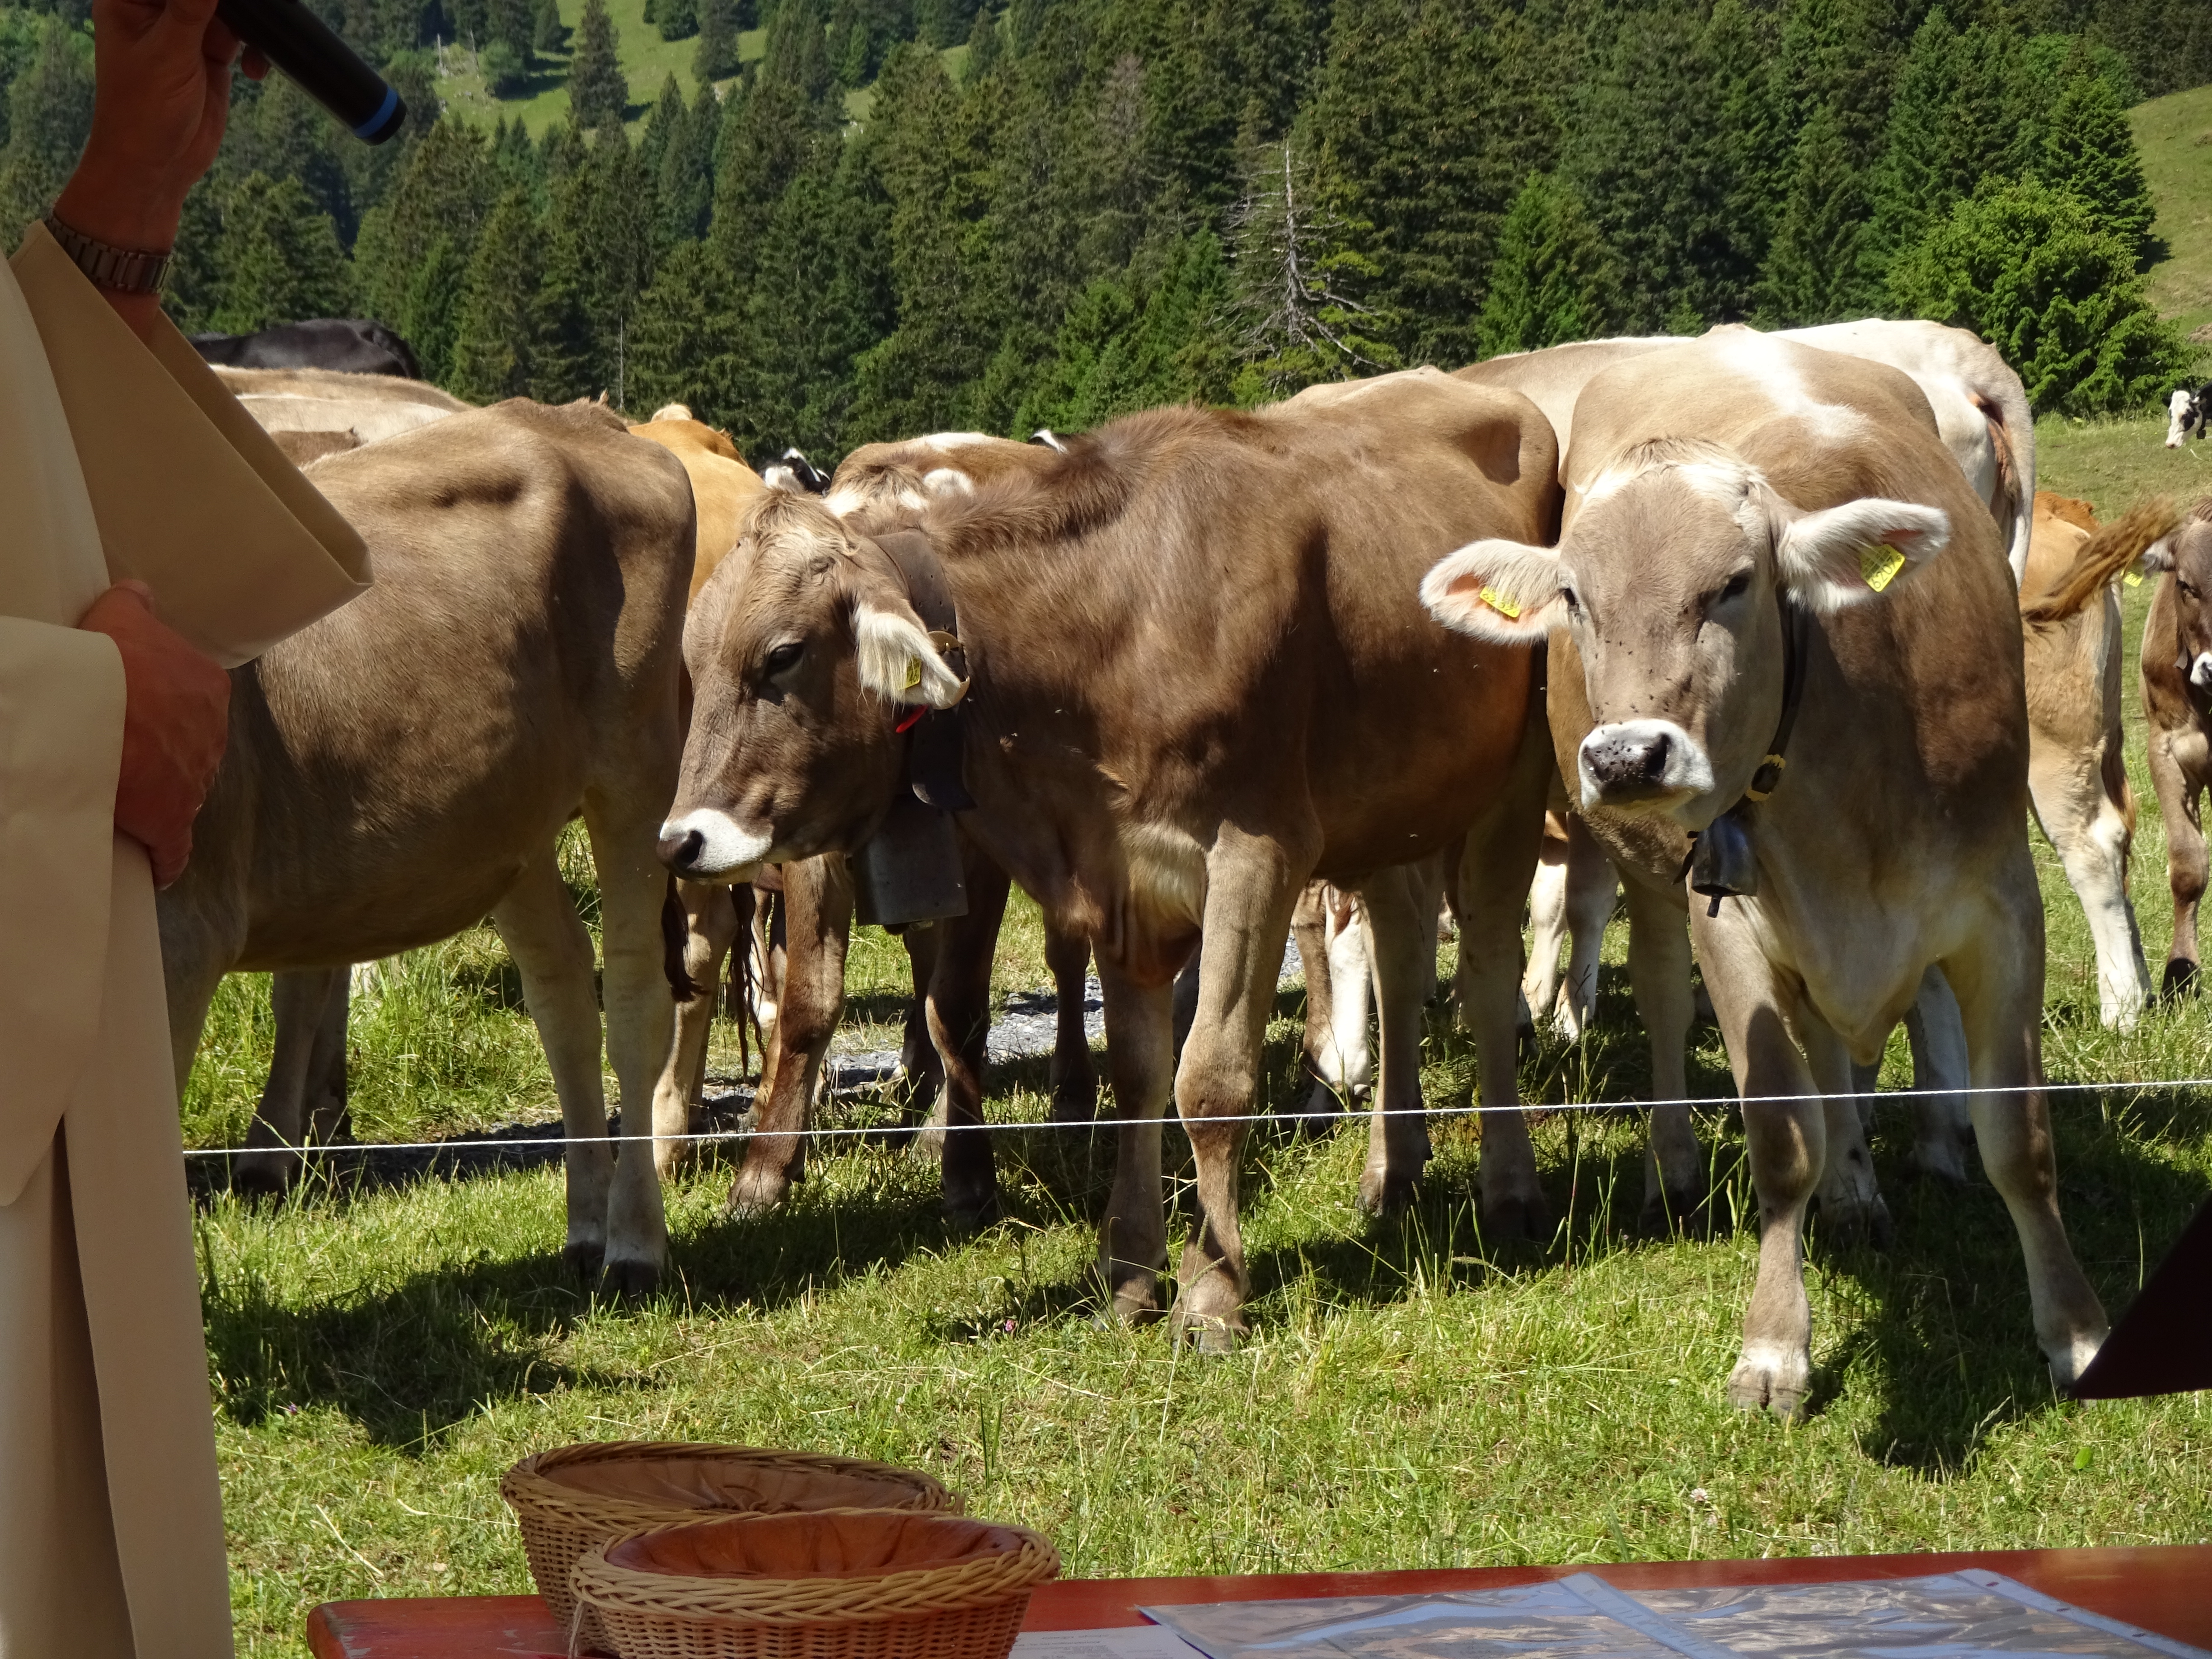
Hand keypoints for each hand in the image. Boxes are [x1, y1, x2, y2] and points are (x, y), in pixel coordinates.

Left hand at [51, 0, 265, 256]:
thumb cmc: (144, 111)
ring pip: (226, 11)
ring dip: (247, 28)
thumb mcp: (169, 53)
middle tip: (247, 22)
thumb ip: (191, 8)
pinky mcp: (210, 56)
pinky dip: (254, 49)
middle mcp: (156, 10)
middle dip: (232, 8)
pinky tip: (255, 70)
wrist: (158, 166)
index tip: (223, 8)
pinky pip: (240, 38)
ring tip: (251, 51)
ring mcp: (185, 33)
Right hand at [78, 581, 230, 886]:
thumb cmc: (109, 660)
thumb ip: (136, 605)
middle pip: (188, 748)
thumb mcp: (122, 617)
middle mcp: (212, 735)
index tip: (140, 720)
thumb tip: (142, 591)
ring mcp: (196, 778)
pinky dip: (167, 857)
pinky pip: (176, 847)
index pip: (192, 702)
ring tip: (125, 800)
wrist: (97, 707)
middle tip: (125, 760)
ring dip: (159, 798)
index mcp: (207, 688)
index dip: (164, 712)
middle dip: (164, 756)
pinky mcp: (174, 818)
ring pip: (182, 792)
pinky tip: (158, 866)